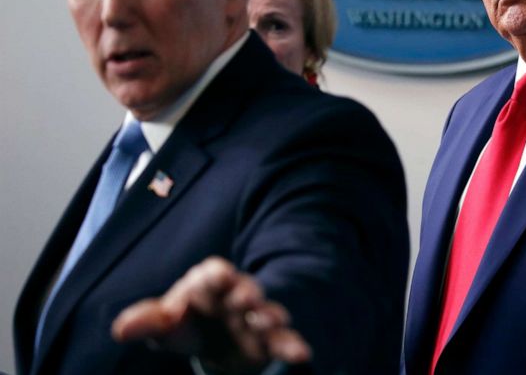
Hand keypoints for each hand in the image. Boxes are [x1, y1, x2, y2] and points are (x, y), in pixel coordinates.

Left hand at [112, 257, 310, 371]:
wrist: (215, 344)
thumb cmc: (187, 325)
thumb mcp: (166, 325)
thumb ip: (148, 322)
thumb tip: (120, 329)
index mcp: (209, 284)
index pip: (212, 274)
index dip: (216, 275)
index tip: (220, 277)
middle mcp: (237, 296)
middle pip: (244, 290)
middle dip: (246, 293)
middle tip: (246, 299)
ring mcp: (256, 319)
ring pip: (267, 313)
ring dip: (270, 315)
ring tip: (271, 320)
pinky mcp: (269, 342)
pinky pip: (283, 341)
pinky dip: (292, 345)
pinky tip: (302, 353)